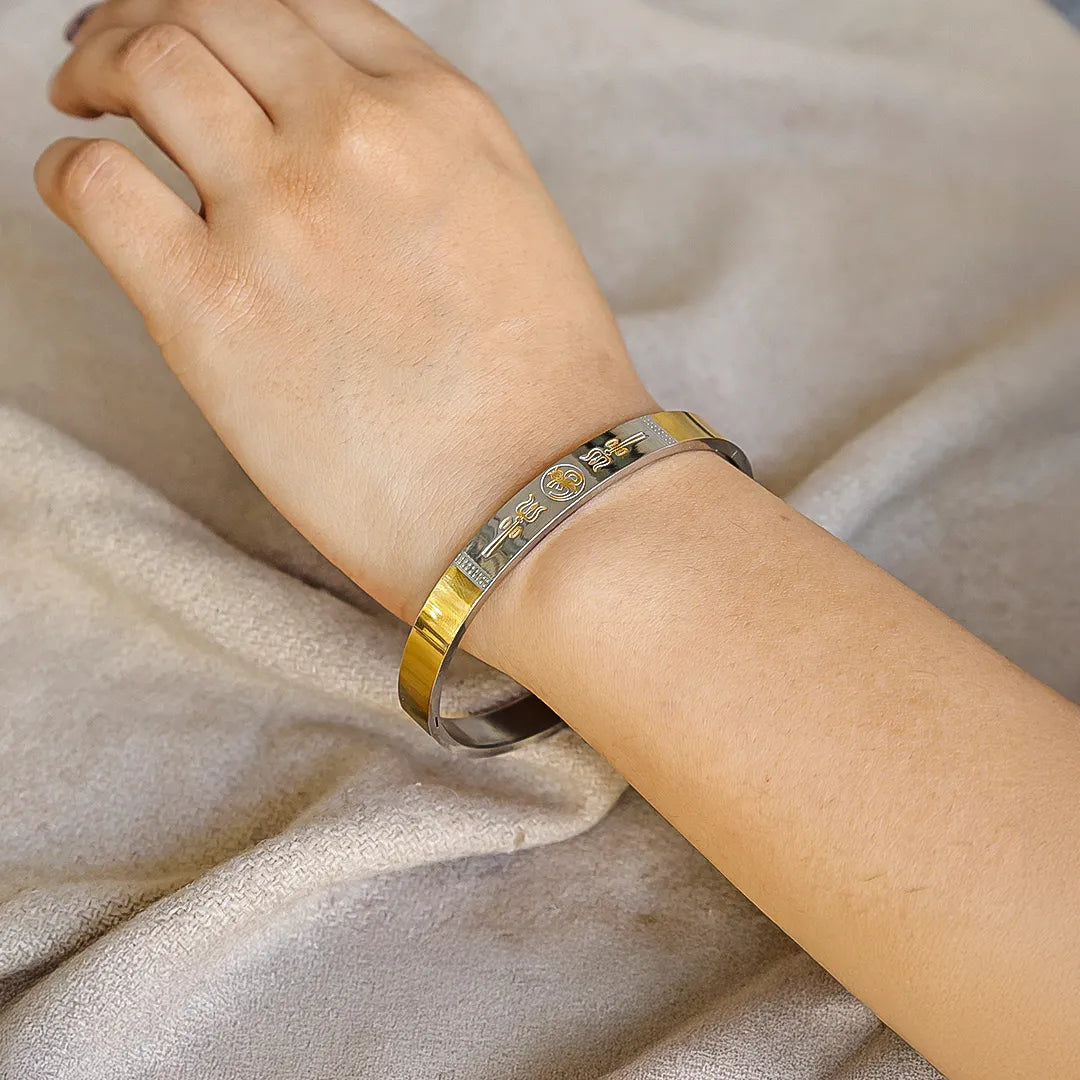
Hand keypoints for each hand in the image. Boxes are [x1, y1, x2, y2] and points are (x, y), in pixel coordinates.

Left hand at [37, 0, 655, 620]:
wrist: (544, 505)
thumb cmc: (543, 398)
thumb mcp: (509, 227)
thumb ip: (419, 166)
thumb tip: (325, 156)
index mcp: (442, 112)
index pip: (304, 1)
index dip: (236, 11)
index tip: (209, 42)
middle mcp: (358, 134)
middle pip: (211, 7)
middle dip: (145, 15)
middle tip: (115, 60)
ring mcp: (280, 209)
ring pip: (143, 60)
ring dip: (97, 65)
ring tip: (84, 100)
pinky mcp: (210, 304)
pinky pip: (93, 183)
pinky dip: (69, 169)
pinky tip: (82, 191)